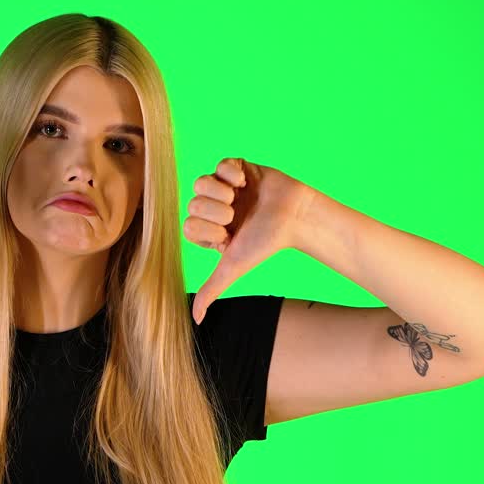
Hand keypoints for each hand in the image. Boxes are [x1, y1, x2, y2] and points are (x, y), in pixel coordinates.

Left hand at [184, 157, 314, 323]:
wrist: (296, 218)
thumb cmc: (267, 243)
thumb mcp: (233, 267)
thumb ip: (212, 289)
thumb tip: (196, 320)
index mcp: (209, 229)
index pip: (188, 225)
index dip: (206, 230)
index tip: (228, 235)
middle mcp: (213, 208)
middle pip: (192, 203)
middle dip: (215, 212)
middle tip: (236, 217)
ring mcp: (224, 186)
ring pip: (200, 182)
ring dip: (221, 192)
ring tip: (240, 199)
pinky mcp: (237, 167)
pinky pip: (220, 163)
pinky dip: (232, 173)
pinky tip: (246, 183)